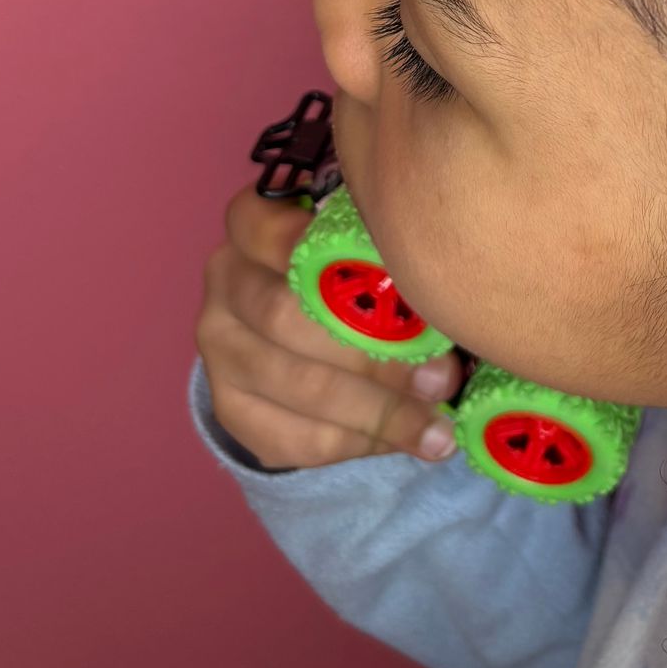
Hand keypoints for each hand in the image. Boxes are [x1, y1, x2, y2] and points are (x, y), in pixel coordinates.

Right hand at [196, 184, 466, 468]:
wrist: (304, 329)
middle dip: (374, 354)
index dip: (329, 255)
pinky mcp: (231, 408)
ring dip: (377, 412)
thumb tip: (446, 330)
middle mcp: (226, 282)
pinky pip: (294, 438)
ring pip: (296, 387)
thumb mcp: (366, 248)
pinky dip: (357, 443)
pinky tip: (403, 441)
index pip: (272, 230)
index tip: (399, 275)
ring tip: (437, 428)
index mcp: (253, 224)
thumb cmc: (355, 271)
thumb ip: (393, 266)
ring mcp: (220, 349)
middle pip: (288, 318)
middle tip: (441, 378)